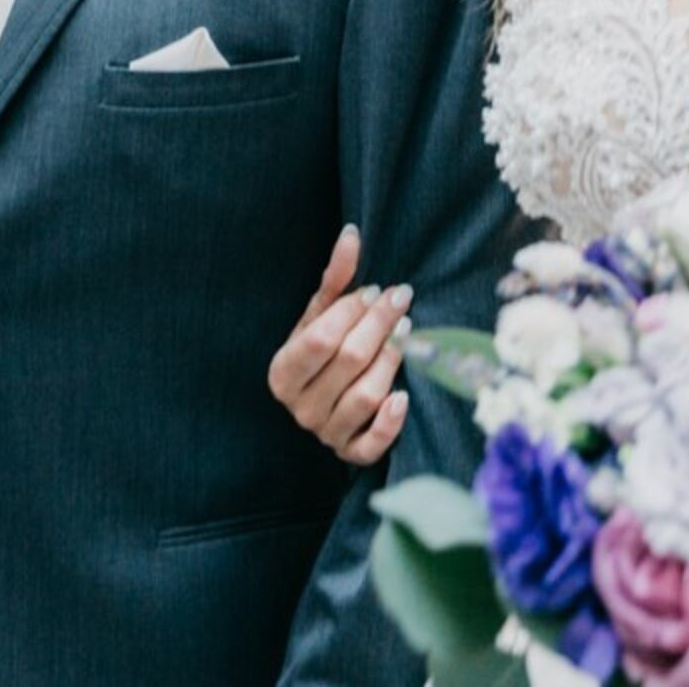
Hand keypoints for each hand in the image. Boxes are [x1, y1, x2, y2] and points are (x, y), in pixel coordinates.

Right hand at [266, 224, 411, 465]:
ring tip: (406, 333)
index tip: (378, 289)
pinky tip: (404, 395)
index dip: (353, 312)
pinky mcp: (350, 454)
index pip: (321, 340)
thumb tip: (352, 234)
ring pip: (365, 396)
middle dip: (379, 325)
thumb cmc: (323, 349)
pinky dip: (389, 422)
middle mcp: (299, 408)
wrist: (326, 397)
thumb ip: (335, 279)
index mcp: (282, 372)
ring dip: (391, 360)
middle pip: (348, 362)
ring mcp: (324, 434)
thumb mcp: (322, 314)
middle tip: (401, 299)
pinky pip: (372, 444)